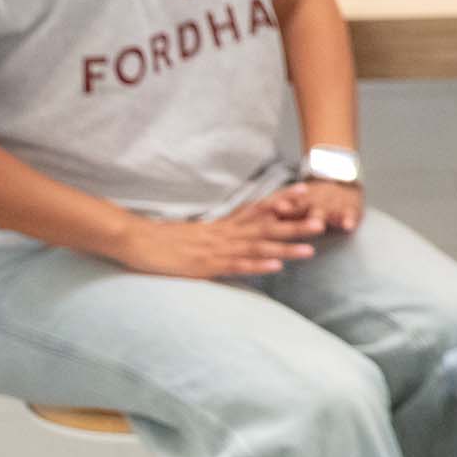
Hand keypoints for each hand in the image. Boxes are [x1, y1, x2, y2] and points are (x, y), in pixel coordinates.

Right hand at [108, 196, 323, 279]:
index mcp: (222, 225)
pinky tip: (276, 267)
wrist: (132, 240)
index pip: (258, 208)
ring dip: (285, 248)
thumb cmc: (163, 240)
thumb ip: (219, 233)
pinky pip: (236, 266)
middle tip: (324, 219)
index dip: (283, 200)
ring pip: (257, 248)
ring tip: (312, 248)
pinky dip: (256, 266)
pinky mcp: (206, 266)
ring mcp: (216, 250)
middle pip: (266, 227)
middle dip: (296, 225)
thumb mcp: (197, 234)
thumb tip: (238, 234)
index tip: (307, 189)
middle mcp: (224, 234)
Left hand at [269, 178, 363, 234]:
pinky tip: (348, 226)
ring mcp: (330, 205)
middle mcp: (312, 201)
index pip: (283, 202)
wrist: (342, 177)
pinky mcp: (349, 209)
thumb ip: (277, 210)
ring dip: (319, 216)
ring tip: (318, 224)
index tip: (271, 207)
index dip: (277, 204)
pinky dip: (348, 220)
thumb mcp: (295, 201)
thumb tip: (252, 217)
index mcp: (296, 200)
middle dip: (292, 208)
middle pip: (300, 205)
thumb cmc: (314, 197)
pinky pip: (349, 215)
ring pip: (323, 211)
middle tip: (283, 210)